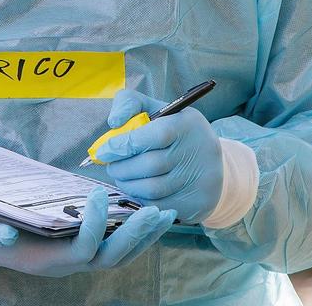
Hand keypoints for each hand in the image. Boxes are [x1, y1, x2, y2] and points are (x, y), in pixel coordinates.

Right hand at [0, 187, 174, 276]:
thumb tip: (5, 234)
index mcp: (48, 260)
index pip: (84, 248)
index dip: (96, 224)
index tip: (98, 192)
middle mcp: (68, 264)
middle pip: (112, 257)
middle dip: (135, 235)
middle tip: (154, 210)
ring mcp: (76, 258)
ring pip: (119, 254)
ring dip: (144, 236)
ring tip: (165, 213)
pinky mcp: (80, 247)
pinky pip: (114, 246)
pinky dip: (134, 233)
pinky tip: (146, 214)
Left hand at [96, 90, 222, 223]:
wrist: (208, 158)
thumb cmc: (172, 129)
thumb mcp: (155, 108)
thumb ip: (129, 104)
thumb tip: (114, 122)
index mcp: (187, 124)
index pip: (154, 135)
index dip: (123, 145)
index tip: (103, 152)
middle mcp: (199, 151)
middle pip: (150, 165)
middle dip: (121, 168)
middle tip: (110, 167)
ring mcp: (202, 180)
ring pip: (153, 189)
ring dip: (128, 184)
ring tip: (120, 177)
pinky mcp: (198, 202)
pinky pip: (160, 206)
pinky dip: (142, 198)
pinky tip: (137, 189)